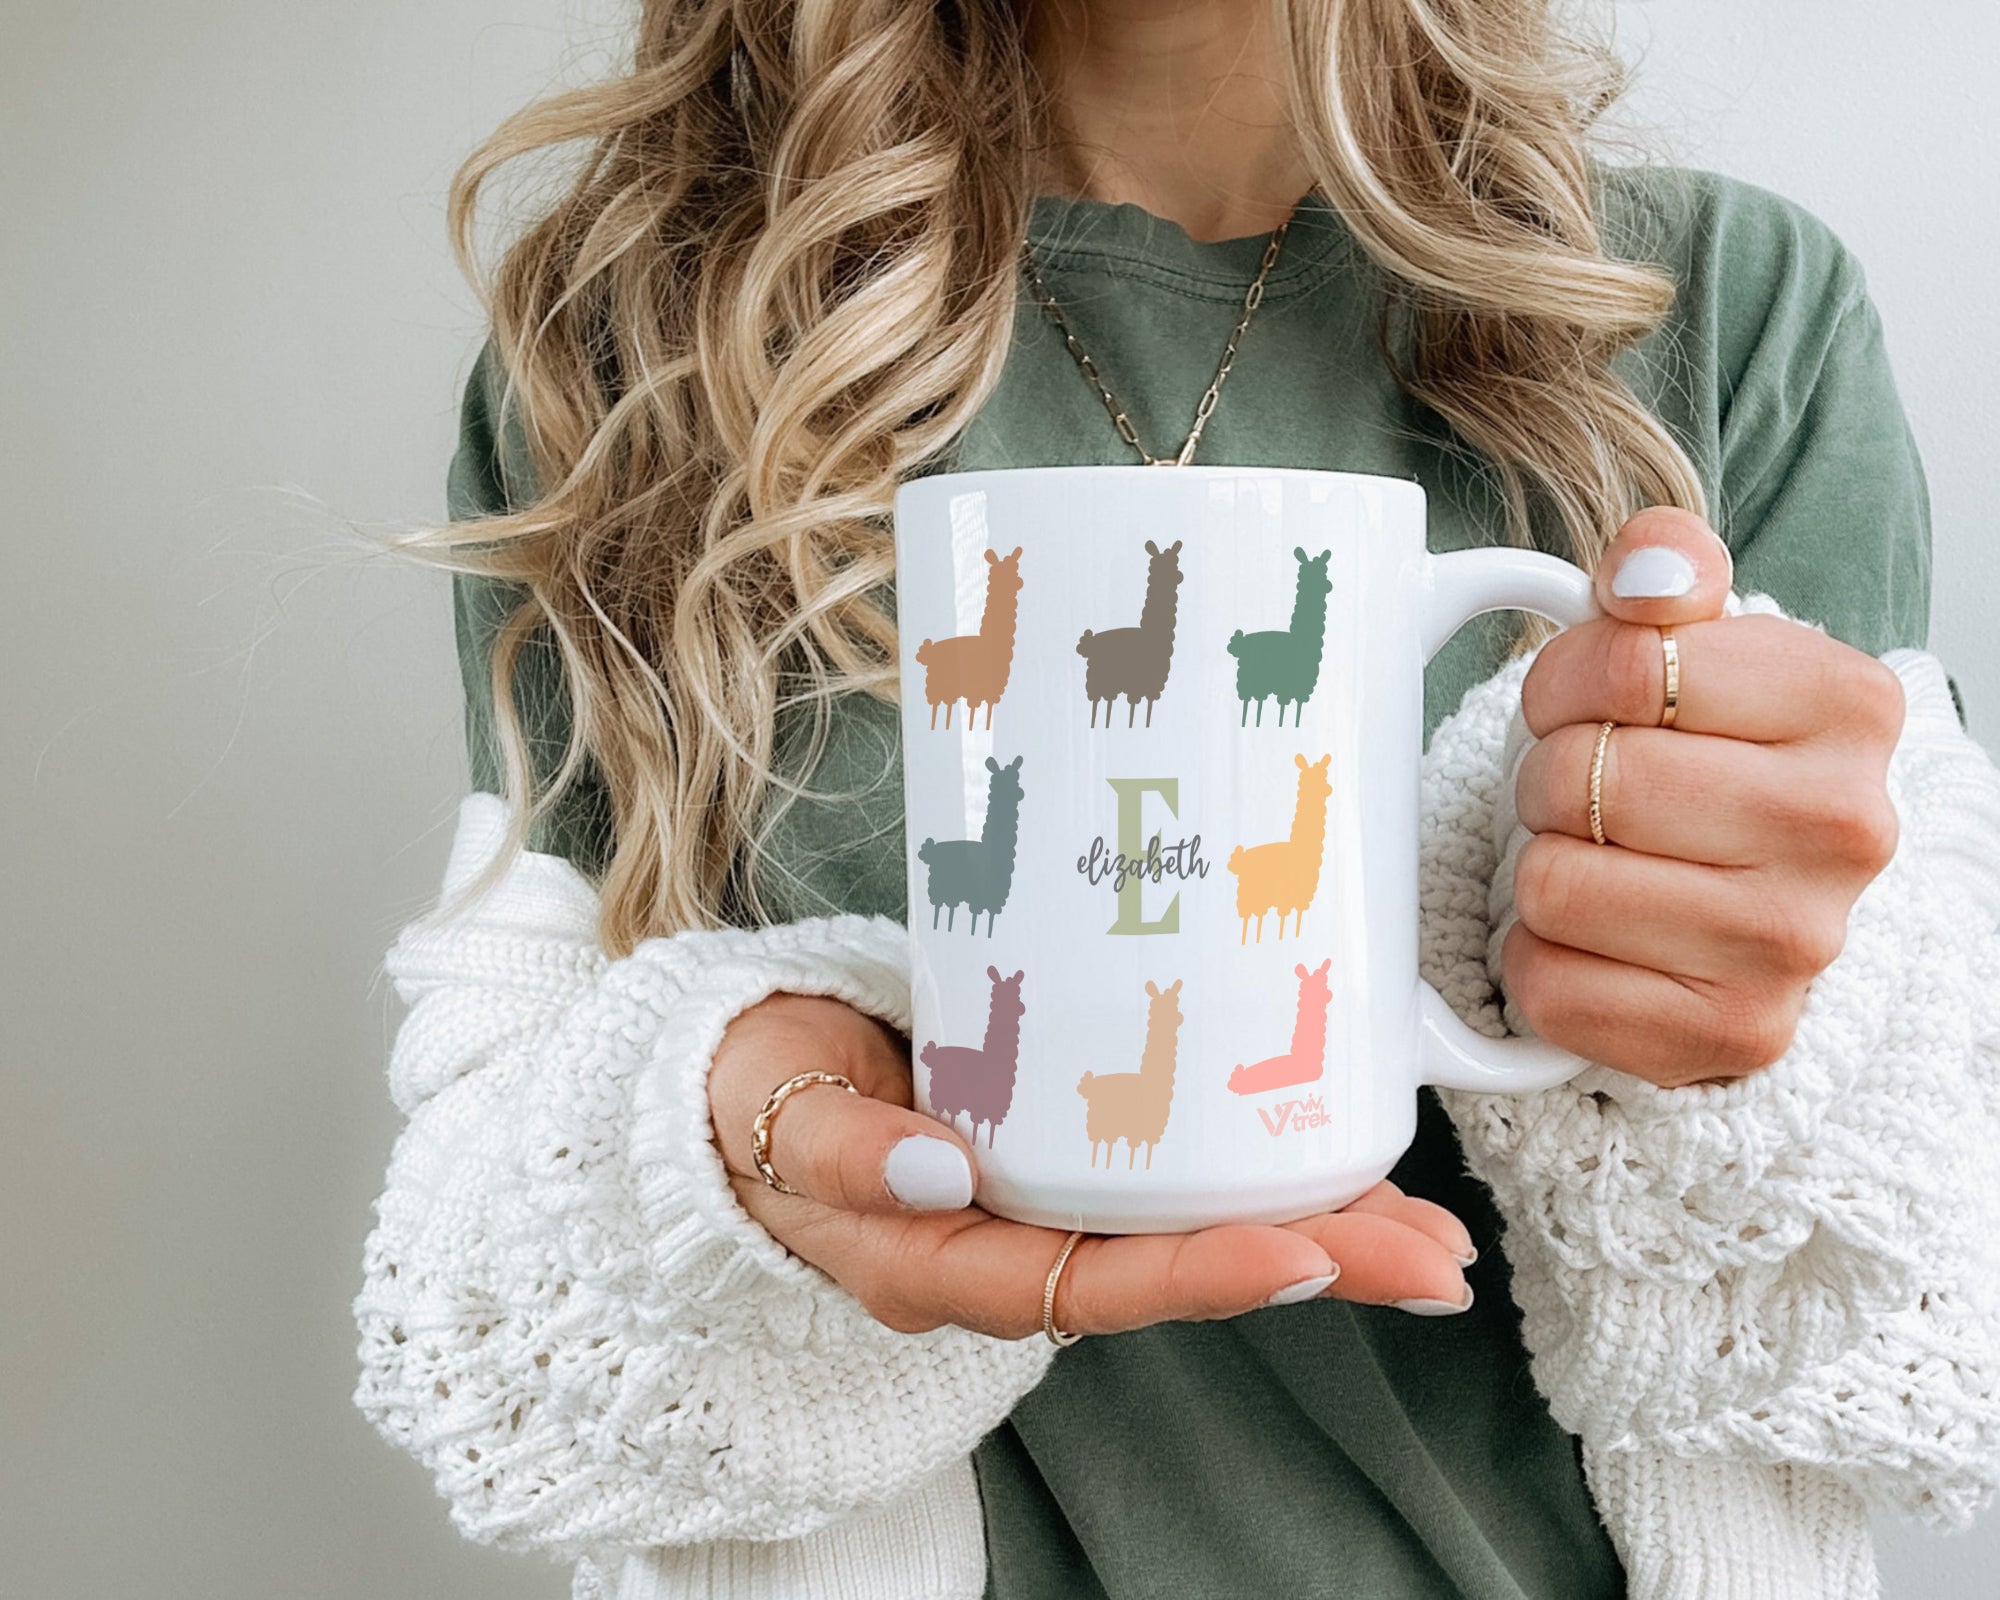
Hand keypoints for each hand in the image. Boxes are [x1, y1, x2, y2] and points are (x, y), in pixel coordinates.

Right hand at [708, 993, 1477, 1336]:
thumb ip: (844, 1150)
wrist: (742, 1082)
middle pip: (1178, 1269)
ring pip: (1195, 1227)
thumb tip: (941, 1170)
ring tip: (1427, 1227)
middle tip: (1431, 1257)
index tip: (1307, 1253)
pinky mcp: (1066, 1146)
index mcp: (948, 1261)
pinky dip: (1261, 1165)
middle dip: (1312, 1263)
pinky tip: (1337, 1148)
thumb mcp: (777, 1122)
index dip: (1202, 1274)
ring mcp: (1048, 1202)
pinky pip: (1174, 1173)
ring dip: (1315, 1225)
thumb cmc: (756, 1102)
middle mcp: (1017, 1248)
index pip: (1092, 1285)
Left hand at [1505, 508, 1906, 1086]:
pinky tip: (1597, 940)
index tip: (1590, 705)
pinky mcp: (1732, 1038)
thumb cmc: (1705, 755)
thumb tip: (1646, 572)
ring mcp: (1795, 947)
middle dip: (1551, 776)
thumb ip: (1664, 565)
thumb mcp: (1694, 638)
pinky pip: (1549, 985)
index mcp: (1848, 705)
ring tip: (1598, 860)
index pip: (1622, 664)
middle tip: (1587, 791)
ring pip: (1554, 885)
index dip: (1566, 682)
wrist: (1750, 893)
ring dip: (1544, 866)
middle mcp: (1846, 830)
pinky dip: (1542, 960)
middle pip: (1581, 778)